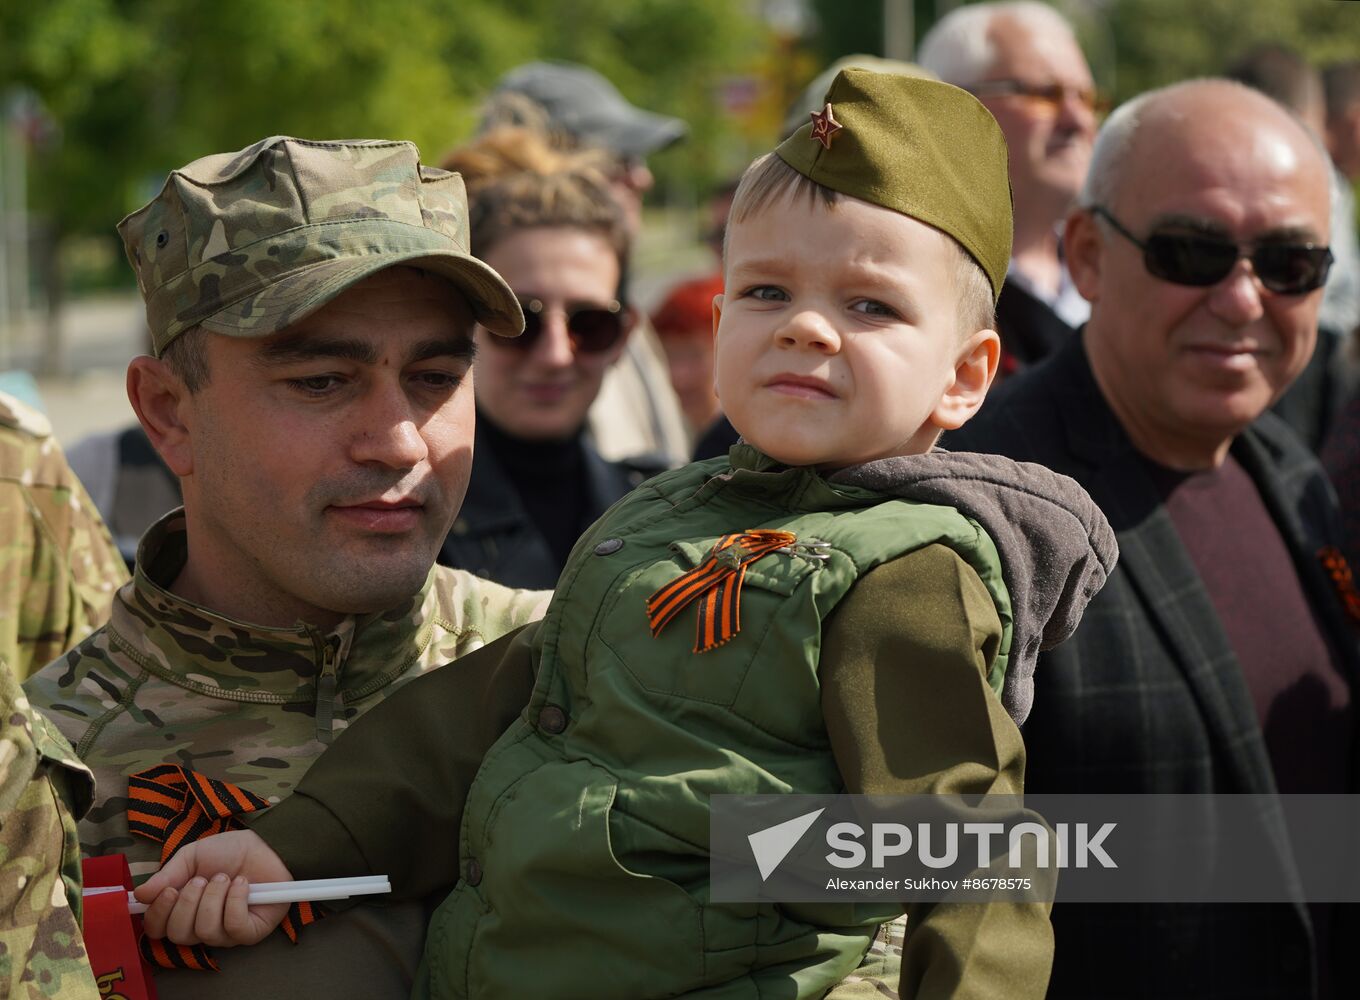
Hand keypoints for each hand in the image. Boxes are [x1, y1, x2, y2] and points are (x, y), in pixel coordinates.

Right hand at [134, 829, 292, 946]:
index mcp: (182, 910)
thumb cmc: (230, 851)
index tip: (168, 890)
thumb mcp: (193, 856)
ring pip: (205, 931)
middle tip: (203, 879)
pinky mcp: (250, 933)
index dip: (158, 914)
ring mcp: (225, 933)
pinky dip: (235, 902)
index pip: (157, 929)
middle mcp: (201, 926)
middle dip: (188, 902)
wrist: (267, 844)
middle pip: (178, 934)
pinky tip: (242, 885)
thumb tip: (140, 894)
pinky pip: (233, 927)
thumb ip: (167, 875)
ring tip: (225, 878)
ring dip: (214, 898)